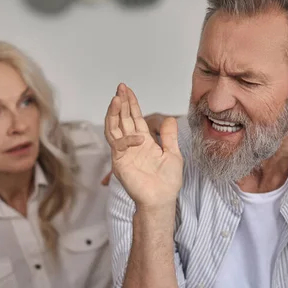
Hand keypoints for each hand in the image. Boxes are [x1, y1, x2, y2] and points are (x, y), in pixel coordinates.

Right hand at [104, 83, 182, 206]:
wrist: (161, 199)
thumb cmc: (167, 182)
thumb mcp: (173, 154)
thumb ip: (169, 136)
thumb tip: (170, 118)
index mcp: (143, 140)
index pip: (134, 117)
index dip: (131, 103)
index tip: (127, 90)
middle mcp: (131, 144)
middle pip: (122, 118)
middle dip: (121, 102)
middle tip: (120, 87)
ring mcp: (124, 152)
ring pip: (114, 128)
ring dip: (114, 113)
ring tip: (116, 99)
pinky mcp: (120, 162)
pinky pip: (118, 145)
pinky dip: (127, 139)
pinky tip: (138, 137)